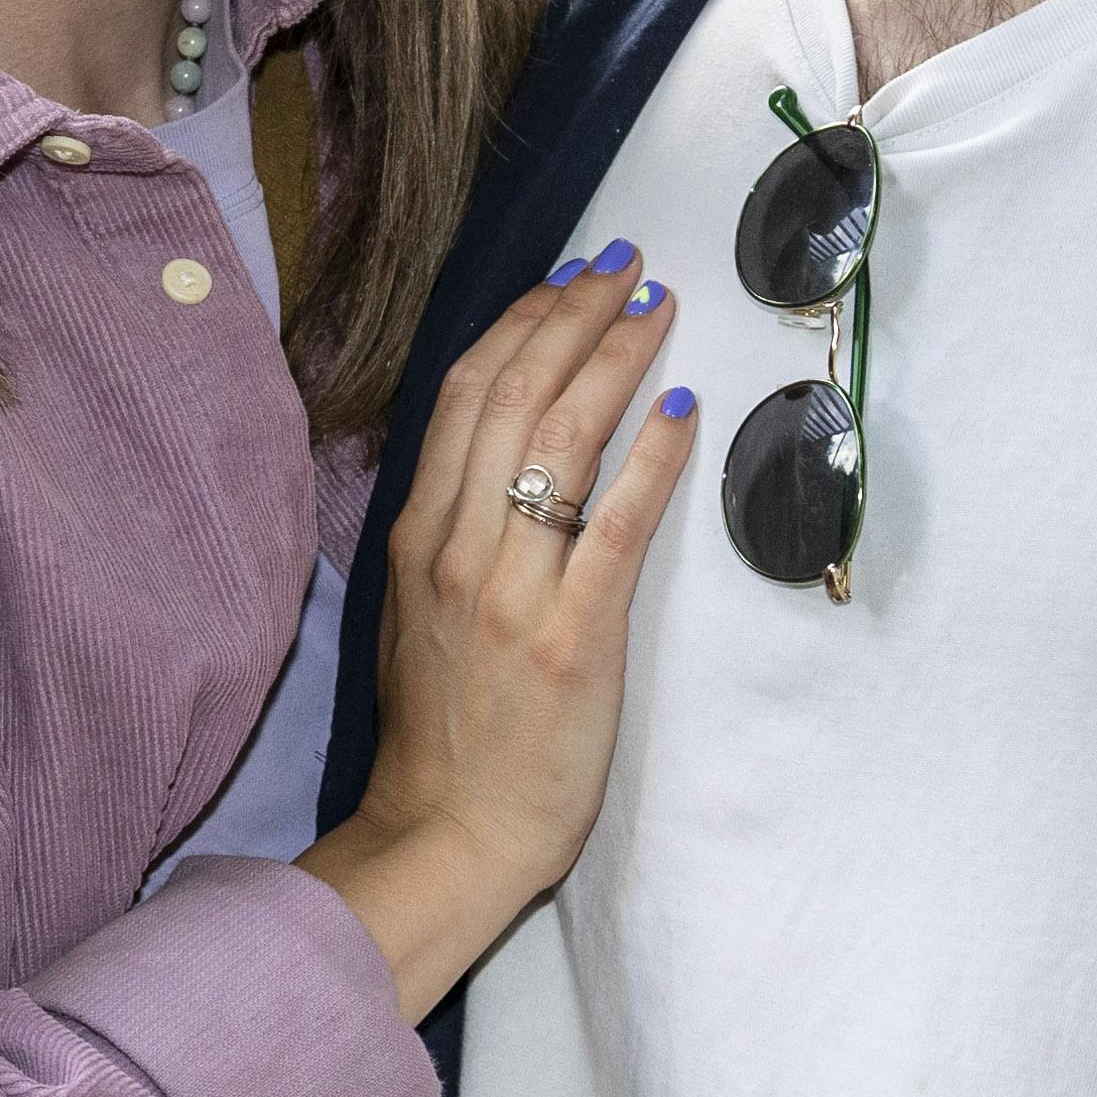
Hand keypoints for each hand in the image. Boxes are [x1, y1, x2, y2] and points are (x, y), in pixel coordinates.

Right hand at [303, 242, 696, 1022]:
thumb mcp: (417, 607)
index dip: (523, 320)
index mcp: (418, 534)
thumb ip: (452, 528)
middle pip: (517, 394)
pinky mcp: (571, 637)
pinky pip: (615, 524)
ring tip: (658, 308)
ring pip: (563, 440)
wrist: (448, 830)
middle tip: (627, 265)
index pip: (469, 393)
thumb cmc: (445, 727)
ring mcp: (512, 590)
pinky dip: (650, 458)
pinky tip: (679, 410)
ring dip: (616, 359)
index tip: (571, 278)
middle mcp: (458, 547)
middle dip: (576, 314)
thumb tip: (501, 449)